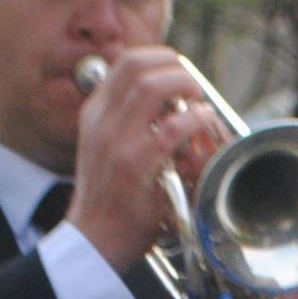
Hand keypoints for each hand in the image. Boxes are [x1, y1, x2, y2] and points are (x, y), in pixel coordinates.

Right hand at [69, 47, 225, 273]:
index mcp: (94, 114)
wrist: (93, 240)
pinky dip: (193, 118)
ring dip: (183, 84)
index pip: (124, 64)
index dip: (158, 59)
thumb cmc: (110, 198)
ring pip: (150, 86)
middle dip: (174, 65)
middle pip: (137, 65)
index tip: (179, 72)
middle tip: (194, 84)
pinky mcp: (135, 164)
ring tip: (200, 98)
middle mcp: (101, 121)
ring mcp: (116, 141)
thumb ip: (130, 123)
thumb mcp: (107, 149)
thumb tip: (169, 102)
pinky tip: (204, 120)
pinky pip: (170, 128)